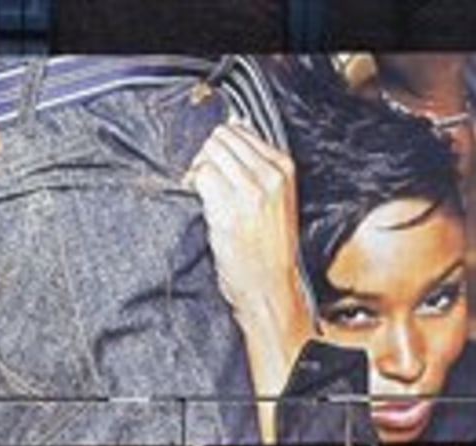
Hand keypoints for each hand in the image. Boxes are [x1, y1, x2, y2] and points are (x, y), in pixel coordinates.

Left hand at [186, 122, 316, 437]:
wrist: (269, 292)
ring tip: (200, 194)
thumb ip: (257, 165)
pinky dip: (191, 184)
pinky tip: (197, 204)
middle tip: (202, 182)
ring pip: (209, 151)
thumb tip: (235, 124)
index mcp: (284, 168)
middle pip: (221, 136)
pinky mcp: (229, 207)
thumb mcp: (274, 202)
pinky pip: (201, 175)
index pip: (240, 129)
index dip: (220, 147)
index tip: (214, 168)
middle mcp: (269, 175)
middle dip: (206, 154)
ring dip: (197, 168)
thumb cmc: (268, 253)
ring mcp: (250, 190)